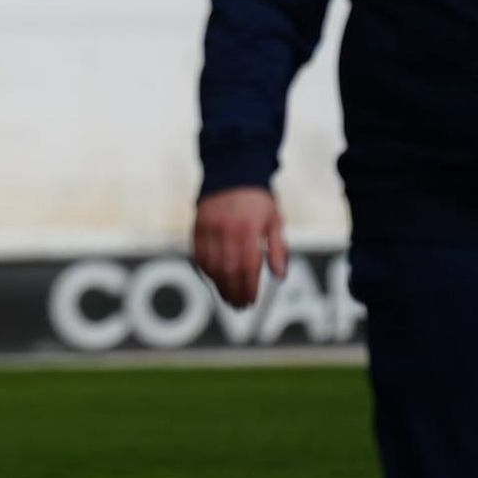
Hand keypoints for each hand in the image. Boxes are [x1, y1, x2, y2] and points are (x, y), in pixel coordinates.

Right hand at [192, 186, 287, 307]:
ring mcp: (209, 228)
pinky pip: (198, 255)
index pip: (247, 266)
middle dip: (233, 291)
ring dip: (219, 286)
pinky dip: (206, 271)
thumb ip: (277, 249)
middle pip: (228, 270)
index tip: (251, 301)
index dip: (248, 288)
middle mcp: (226, 229)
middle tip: (239, 305)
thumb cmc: (258, 199)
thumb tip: (279, 276)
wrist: (232, 172)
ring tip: (227, 297)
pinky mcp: (197, 227)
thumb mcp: (275, 220)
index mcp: (249, 228)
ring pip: (211, 266)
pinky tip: (214, 280)